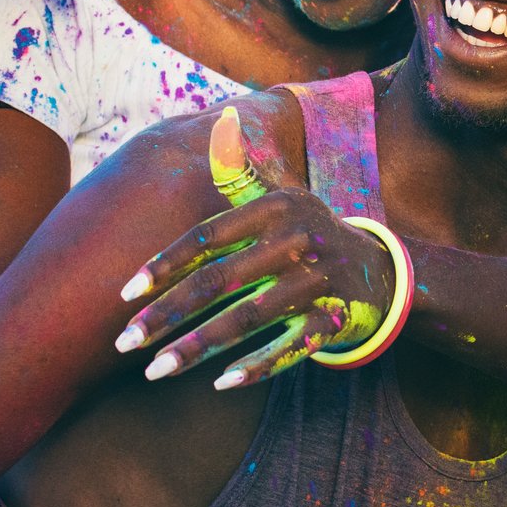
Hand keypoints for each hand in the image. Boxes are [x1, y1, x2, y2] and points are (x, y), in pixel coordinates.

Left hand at [113, 111, 390, 388]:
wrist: (382, 269)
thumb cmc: (307, 237)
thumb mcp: (282, 201)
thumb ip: (241, 176)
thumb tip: (218, 123)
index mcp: (278, 206)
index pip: (209, 235)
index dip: (164, 264)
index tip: (125, 294)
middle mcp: (298, 239)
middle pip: (220, 280)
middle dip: (167, 314)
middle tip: (125, 342)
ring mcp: (319, 280)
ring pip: (248, 317)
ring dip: (197, 348)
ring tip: (155, 370)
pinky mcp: (336, 316)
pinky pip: (290, 347)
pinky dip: (257, 366)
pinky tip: (220, 383)